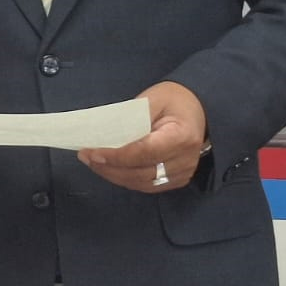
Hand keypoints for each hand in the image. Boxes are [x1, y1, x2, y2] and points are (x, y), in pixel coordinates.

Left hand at [79, 81, 207, 192]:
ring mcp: (183, 173)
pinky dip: (126, 179)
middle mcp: (185, 160)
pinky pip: (148, 186)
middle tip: (86, 157)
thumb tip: (102, 134)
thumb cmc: (174, 101)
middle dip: (109, 167)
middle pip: (142, 172)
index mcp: (182, 137)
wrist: (198, 110)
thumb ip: (130, 118)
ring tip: (93, 162)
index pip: (145, 152)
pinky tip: (109, 169)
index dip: (117, 156)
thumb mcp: (152, 99)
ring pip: (142, 183)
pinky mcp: (177, 180)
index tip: (92, 152)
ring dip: (114, 175)